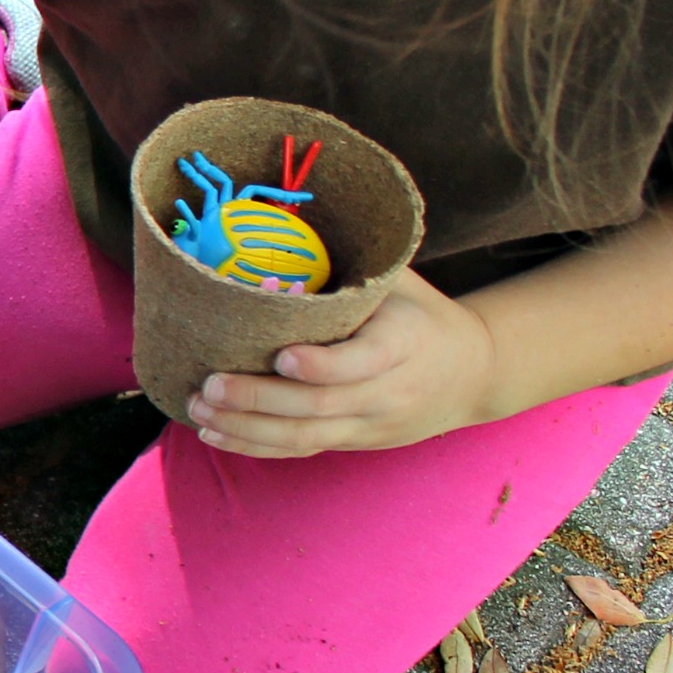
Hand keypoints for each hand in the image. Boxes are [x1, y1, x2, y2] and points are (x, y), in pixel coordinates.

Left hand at [185, 272, 499, 456]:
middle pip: (320, 406)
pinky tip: (214, 434)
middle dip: (259, 399)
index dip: (322, 366)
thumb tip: (286, 222)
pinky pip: (302, 450)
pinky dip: (256, 446)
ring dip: (245, 427)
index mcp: (404, 344)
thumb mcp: (404, 284)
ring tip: (198, 409)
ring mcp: (371, 424)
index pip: (363, 362)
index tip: (280, 356)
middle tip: (208, 384)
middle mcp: (389, 391)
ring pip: (305, 437)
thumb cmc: (422, 314)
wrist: (474, 374)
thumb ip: (356, 264)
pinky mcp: (354, 442)